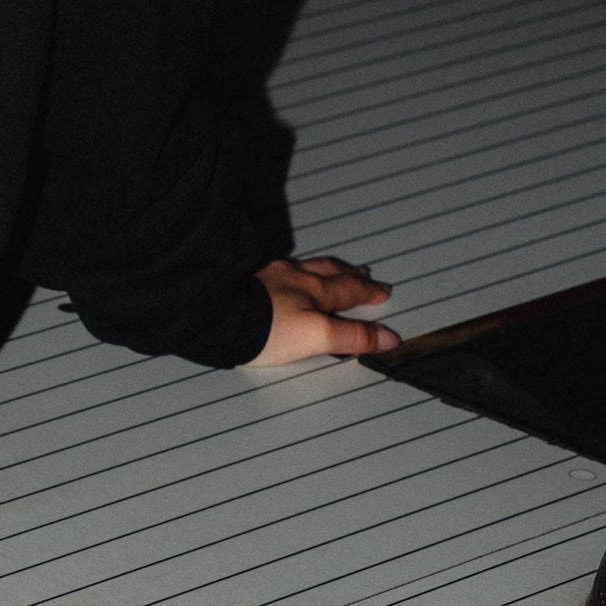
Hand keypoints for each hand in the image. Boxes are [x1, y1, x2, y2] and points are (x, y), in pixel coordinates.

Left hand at [249, 253, 398, 363]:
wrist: (218, 316)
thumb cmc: (265, 327)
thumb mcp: (316, 336)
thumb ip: (352, 336)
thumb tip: (387, 338)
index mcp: (314, 291)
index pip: (350, 291)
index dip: (370, 293)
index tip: (383, 292)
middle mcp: (294, 277)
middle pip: (330, 272)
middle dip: (351, 274)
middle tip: (364, 274)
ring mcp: (270, 275)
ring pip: (306, 267)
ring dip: (325, 269)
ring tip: (334, 269)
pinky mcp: (248, 278)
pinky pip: (280, 268)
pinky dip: (294, 270)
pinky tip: (288, 272)